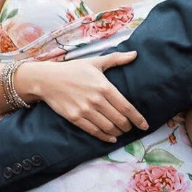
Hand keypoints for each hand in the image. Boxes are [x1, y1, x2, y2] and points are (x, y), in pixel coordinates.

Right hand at [17, 50, 148, 141]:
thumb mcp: (95, 62)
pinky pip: (94, 132)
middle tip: (130, 127)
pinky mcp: (75, 118)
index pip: (126, 107)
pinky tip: (111, 138)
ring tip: (121, 132)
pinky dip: (105, 137)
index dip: (138, 118)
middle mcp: (96, 100)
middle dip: (128, 126)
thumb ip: (116, 59)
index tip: (144, 125)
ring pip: (109, 128)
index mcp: (104, 87)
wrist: (47, 79)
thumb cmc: (73, 70)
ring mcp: (85, 110)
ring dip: (118, 133)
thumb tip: (135, 54)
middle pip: (119, 120)